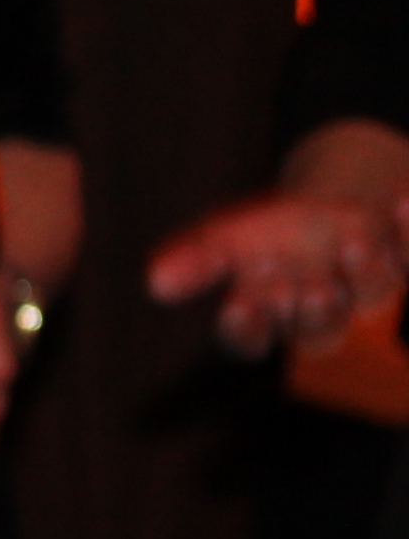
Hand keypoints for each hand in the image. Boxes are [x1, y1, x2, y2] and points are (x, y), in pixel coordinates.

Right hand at [147, 189, 408, 358]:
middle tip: (309, 292)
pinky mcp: (404, 254)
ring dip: (364, 272)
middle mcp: (322, 309)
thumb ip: (198, 260)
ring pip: (371, 292)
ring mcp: (368, 285)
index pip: (252, 337)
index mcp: (270, 312)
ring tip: (355, 245)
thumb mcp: (230, 236)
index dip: (246, 329)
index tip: (238, 308)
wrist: (337, 206)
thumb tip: (154, 283)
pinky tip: (402, 201)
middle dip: (314, 314)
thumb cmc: (275, 233)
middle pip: (318, 330)